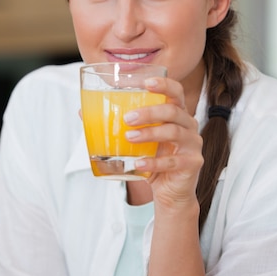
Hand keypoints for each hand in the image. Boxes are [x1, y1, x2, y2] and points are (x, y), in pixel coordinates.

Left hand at [124, 76, 203, 210]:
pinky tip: (139, 163)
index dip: (164, 84)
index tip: (147, 83)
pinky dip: (154, 162)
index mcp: (177, 113)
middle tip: (127, 118)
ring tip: (129, 137)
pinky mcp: (193, 163)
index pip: (176, 91)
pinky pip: (173, 161)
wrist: (171, 192)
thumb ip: (117, 125)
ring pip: (174, 132)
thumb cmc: (154, 158)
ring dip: (150, 134)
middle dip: (150, 112)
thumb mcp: (137, 140)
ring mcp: (193, 144)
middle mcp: (188, 125)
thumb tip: (83, 112)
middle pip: (173, 111)